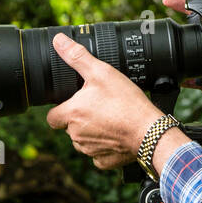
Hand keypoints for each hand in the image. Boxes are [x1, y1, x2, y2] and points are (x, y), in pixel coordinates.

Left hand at [45, 33, 163, 170]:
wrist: (149, 131)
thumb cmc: (126, 102)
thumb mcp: (101, 72)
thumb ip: (77, 57)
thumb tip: (59, 41)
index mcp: (71, 114)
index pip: (52, 117)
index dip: (60, 109)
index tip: (73, 104)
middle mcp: (76, 135)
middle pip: (70, 128)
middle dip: (80, 119)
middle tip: (100, 107)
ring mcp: (90, 150)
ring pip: (83, 142)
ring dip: (92, 133)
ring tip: (110, 120)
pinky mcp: (104, 161)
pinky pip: (99, 154)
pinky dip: (106, 147)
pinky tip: (117, 135)